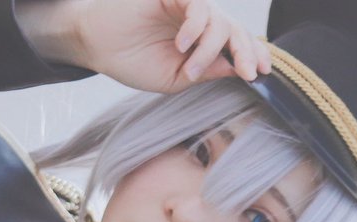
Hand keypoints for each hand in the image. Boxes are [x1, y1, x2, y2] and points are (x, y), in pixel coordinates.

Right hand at [72, 0, 271, 91]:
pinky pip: (201, 6)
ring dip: (209, 50)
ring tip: (189, 69)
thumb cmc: (130, 61)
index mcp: (202, 42)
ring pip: (220, 22)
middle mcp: (201, 22)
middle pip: (237, 31)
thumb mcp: (171, 79)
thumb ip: (203, 73)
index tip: (260, 74)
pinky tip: (181, 44)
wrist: (96, 45)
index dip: (253, 55)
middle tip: (248, 74)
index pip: (237, 43)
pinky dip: (195, 27)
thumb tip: (235, 68)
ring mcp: (190, 8)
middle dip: (248, 52)